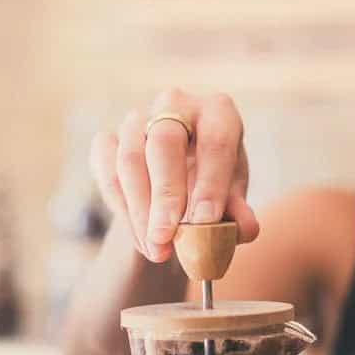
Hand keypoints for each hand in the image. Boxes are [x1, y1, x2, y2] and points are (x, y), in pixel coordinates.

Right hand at [90, 88, 258, 262]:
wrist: (177, 194)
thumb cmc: (213, 190)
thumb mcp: (232, 203)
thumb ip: (239, 215)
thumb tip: (246, 229)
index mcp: (217, 112)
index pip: (215, 141)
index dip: (210, 182)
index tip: (204, 221)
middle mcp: (176, 104)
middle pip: (164, 141)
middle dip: (165, 194)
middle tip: (167, 237)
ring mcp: (137, 120)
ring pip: (130, 159)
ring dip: (141, 211)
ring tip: (158, 250)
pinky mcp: (107, 142)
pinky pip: (107, 173)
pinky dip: (123, 211)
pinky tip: (141, 241)